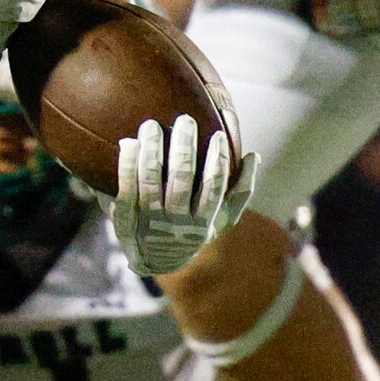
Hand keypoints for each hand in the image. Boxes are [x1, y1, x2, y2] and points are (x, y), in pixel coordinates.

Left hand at [106, 114, 255, 275]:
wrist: (156, 260)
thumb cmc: (194, 229)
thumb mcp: (221, 220)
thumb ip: (241, 191)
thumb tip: (254, 156)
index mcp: (204, 224)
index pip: (214, 188)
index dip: (217, 160)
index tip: (218, 135)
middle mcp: (177, 225)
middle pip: (181, 181)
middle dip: (184, 148)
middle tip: (186, 120)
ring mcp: (149, 224)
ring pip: (150, 183)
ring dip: (152, 152)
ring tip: (152, 126)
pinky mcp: (126, 221)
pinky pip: (125, 190)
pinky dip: (127, 166)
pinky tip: (129, 143)